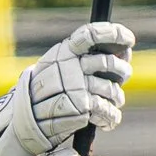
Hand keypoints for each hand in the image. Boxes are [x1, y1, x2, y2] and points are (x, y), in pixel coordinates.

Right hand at [0, 22, 132, 155]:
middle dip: (122, 70)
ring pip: (110, 89)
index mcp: (63, 52)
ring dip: (116, 98)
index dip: (112, 34)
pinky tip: (107, 119)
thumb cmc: (51, 92)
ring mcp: (73, 88)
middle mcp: (67, 67)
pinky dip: (110, 117)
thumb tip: (125, 49)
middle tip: (125, 75)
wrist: (26, 122)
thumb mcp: (62, 69)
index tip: (129, 39)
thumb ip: (90, 58)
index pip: (89, 35)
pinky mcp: (79, 109)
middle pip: (106, 62)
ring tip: (113, 102)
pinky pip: (106, 110)